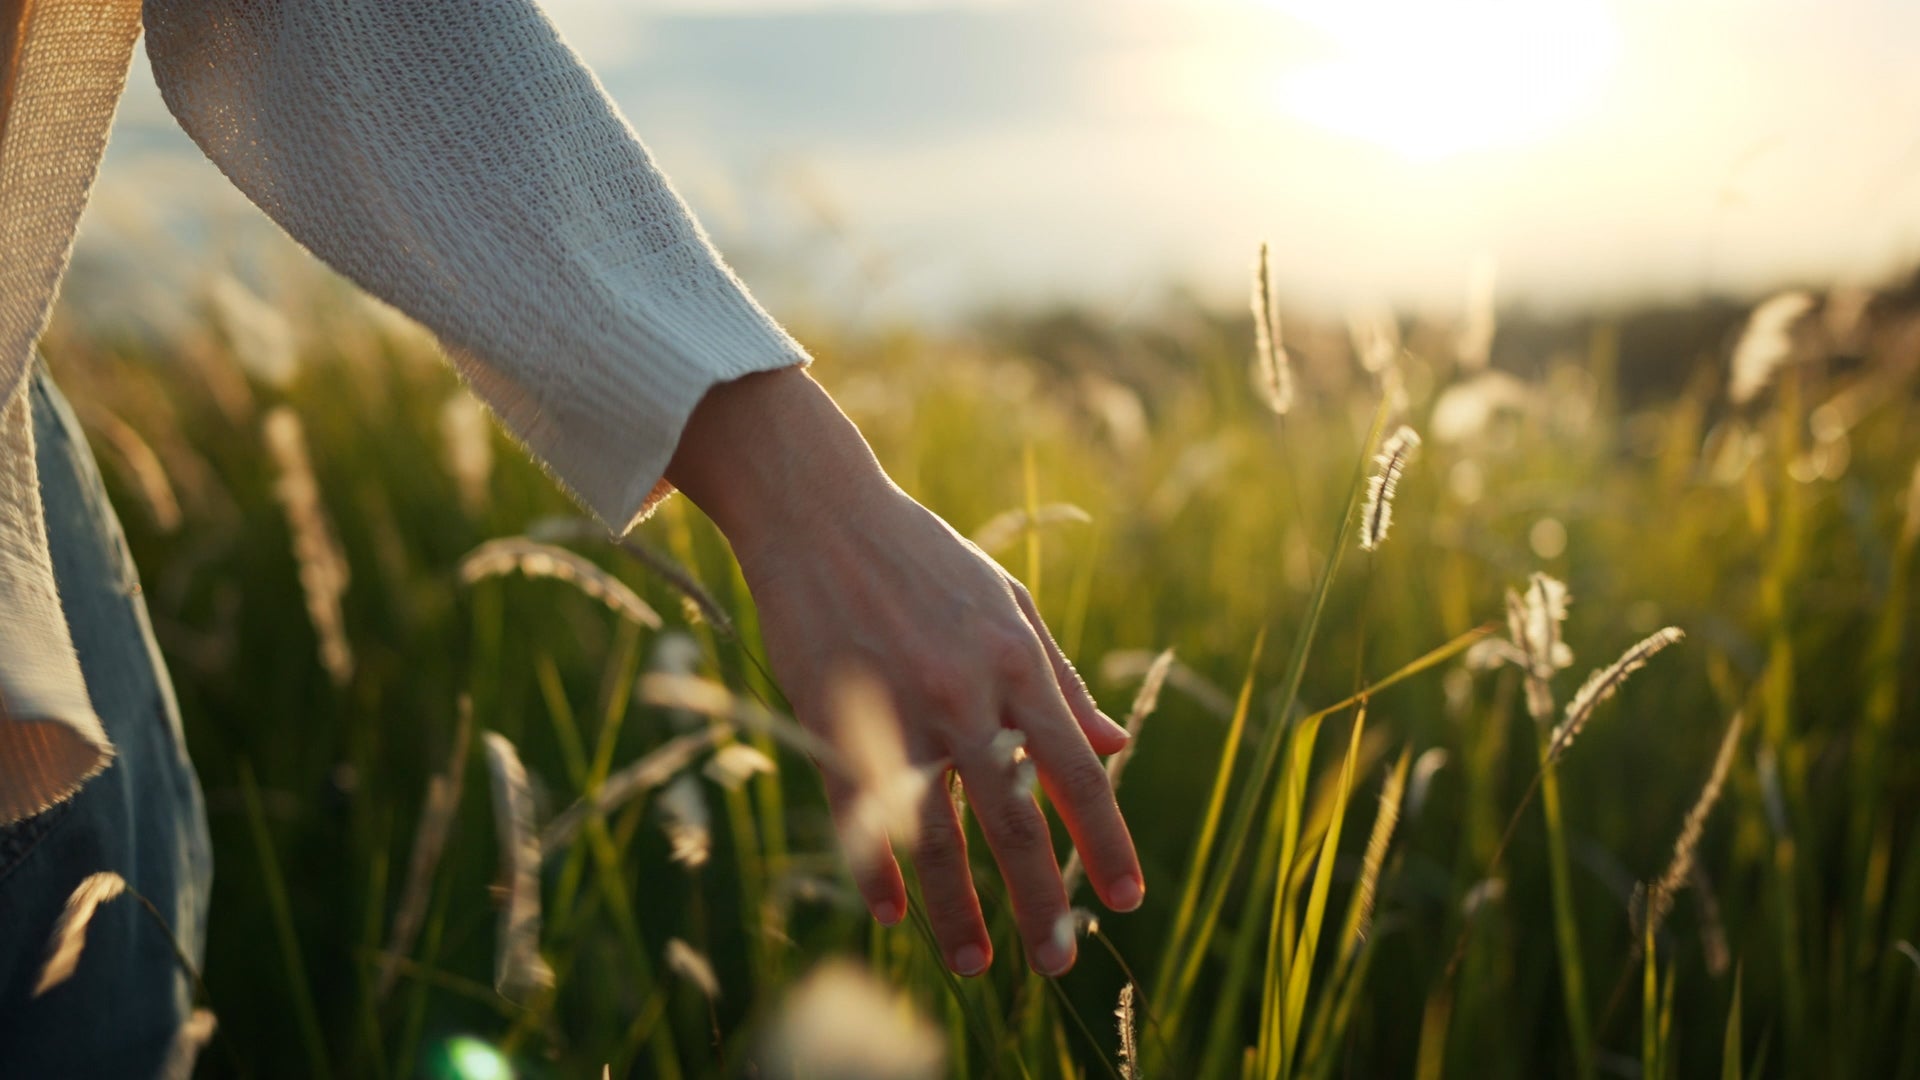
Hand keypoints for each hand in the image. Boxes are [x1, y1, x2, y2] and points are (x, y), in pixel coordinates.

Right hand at [666, 368, 1142, 976]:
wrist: (820, 513)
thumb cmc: (926, 559)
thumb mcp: (1010, 606)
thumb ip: (1062, 682)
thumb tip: (1117, 747)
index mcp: (1016, 662)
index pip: (1076, 770)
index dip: (1106, 840)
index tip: (1129, 898)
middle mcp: (963, 693)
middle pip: (1014, 819)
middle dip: (1041, 899)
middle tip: (1057, 961)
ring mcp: (893, 709)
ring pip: (934, 832)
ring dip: (957, 909)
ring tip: (974, 965)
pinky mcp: (830, 718)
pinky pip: (856, 811)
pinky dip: (877, 867)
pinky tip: (892, 914)